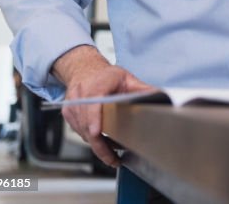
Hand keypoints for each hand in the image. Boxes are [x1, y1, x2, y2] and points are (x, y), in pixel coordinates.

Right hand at [53, 46, 153, 166]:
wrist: (84, 69)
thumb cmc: (105, 75)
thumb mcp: (127, 78)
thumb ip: (142, 89)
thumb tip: (160, 96)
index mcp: (96, 86)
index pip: (93, 105)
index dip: (94, 120)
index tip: (97, 133)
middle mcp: (80, 96)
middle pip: (87, 125)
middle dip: (100, 145)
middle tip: (114, 158)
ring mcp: (72, 106)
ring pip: (83, 132)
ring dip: (97, 145)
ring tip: (112, 153)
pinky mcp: (68, 114)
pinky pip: (79, 131)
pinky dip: (91, 139)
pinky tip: (103, 142)